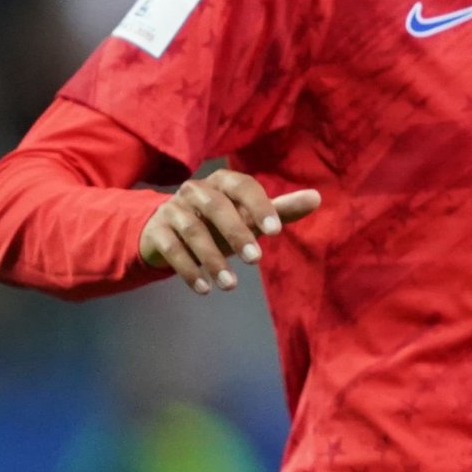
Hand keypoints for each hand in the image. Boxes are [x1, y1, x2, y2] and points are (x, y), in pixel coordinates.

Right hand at [138, 169, 319, 293]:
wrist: (166, 233)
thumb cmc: (219, 224)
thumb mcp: (248, 218)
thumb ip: (280, 210)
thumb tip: (316, 197)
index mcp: (222, 182)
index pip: (244, 186)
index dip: (260, 206)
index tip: (276, 232)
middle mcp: (194, 190)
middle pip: (216, 207)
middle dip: (236, 233)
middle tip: (256, 261)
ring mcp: (171, 209)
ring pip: (192, 230)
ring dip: (212, 259)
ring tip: (230, 285)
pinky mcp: (155, 231)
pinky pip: (171, 248)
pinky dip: (188, 270)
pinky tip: (204, 289)